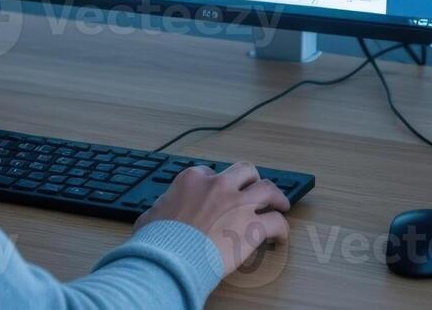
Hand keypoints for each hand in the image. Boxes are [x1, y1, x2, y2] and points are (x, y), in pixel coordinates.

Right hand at [137, 162, 290, 274]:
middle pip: (245, 172)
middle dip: (251, 181)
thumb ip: (159, 210)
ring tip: (280, 204)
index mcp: (193, 180)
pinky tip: (280, 236)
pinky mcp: (253, 226)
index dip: (218, 185)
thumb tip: (154, 215)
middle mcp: (219, 186)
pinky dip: (281, 229)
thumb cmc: (158, 241)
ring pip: (268, 189)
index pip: (212, 174)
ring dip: (276, 196)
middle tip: (254, 191)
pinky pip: (277, 222)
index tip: (221, 194)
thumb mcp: (150, 217)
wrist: (170, 259)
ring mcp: (239, 204)